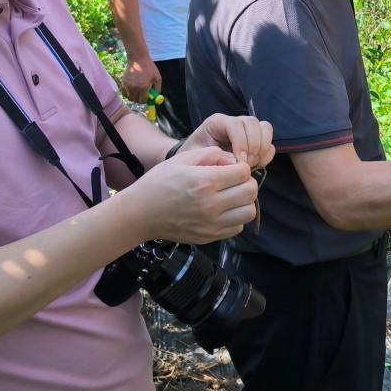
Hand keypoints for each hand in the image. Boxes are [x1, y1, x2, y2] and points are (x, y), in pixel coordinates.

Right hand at [119, 57, 161, 103]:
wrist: (138, 59)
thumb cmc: (150, 68)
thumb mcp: (157, 78)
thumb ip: (158, 89)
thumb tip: (155, 98)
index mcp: (144, 87)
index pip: (143, 101)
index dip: (146, 100)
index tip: (148, 97)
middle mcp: (134, 87)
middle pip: (136, 100)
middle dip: (140, 99)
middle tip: (143, 95)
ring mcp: (128, 85)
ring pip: (130, 98)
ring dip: (134, 97)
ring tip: (138, 91)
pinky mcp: (123, 83)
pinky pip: (124, 93)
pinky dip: (128, 94)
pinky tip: (132, 89)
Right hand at [128, 143, 257, 244]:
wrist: (140, 214)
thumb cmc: (159, 183)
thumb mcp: (182, 159)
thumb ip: (211, 154)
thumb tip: (233, 160)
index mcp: (205, 182)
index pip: (244, 172)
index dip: (240, 167)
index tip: (230, 168)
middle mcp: (211, 205)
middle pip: (251, 192)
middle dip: (246, 182)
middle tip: (234, 181)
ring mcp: (211, 224)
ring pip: (249, 212)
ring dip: (244, 202)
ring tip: (231, 196)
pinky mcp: (209, 237)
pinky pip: (237, 227)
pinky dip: (235, 218)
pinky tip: (223, 210)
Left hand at [184, 113, 274, 170]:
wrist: (196, 164)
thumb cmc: (195, 159)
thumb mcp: (198, 157)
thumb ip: (215, 157)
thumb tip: (237, 162)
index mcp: (218, 122)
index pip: (235, 124)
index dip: (241, 142)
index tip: (240, 161)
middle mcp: (234, 122)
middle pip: (252, 123)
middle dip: (253, 145)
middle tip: (246, 164)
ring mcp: (247, 130)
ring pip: (264, 128)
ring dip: (262, 147)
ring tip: (253, 163)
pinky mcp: (255, 140)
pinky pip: (269, 141)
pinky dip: (266, 153)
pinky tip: (257, 164)